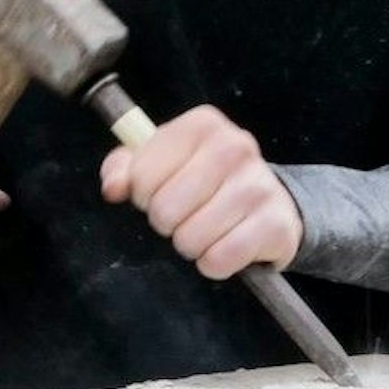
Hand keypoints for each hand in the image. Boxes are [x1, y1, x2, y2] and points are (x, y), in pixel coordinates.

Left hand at [99, 105, 301, 278]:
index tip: (161, 191)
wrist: (272, 201)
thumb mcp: (164, 161)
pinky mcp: (274, 224)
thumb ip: (126, 168)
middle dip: (166, 223)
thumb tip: (113, 188)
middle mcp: (235, 147)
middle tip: (186, 215)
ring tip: (207, 230)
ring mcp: (258, 185)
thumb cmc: (206, 180)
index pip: (141, 175)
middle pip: (163, 210)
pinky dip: (214, 264)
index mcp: (203, 124)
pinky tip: (226, 246)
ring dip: (190, 245)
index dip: (142, 194)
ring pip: (190, 238)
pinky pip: (218, 260)